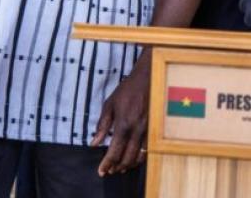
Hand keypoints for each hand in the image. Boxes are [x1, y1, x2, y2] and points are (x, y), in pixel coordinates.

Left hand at [92, 58, 150, 175]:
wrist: (149, 77)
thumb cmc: (128, 89)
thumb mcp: (109, 104)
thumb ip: (102, 125)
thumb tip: (94, 143)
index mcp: (124, 124)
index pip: (114, 151)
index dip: (107, 163)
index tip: (101, 171)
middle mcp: (137, 130)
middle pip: (127, 157)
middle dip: (117, 167)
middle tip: (110, 171)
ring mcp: (149, 129)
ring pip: (139, 155)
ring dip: (129, 164)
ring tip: (121, 168)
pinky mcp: (156, 127)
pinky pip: (148, 148)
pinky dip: (140, 156)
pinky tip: (135, 157)